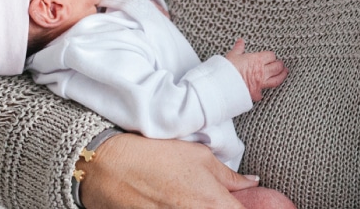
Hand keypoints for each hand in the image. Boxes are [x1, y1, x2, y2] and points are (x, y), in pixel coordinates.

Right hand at [80, 134, 256, 208]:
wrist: (108, 167)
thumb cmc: (155, 156)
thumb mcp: (199, 157)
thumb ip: (229, 176)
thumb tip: (251, 182)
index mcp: (214, 204)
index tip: (244, 204)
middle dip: (225, 208)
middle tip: (214, 199)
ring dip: (200, 208)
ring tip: (185, 198)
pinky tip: (173, 204)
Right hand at [224, 39, 287, 101]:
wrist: (223, 84)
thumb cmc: (227, 69)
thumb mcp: (232, 55)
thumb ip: (239, 48)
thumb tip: (240, 41)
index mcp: (257, 60)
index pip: (271, 56)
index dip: (272, 56)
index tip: (271, 57)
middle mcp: (261, 71)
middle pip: (277, 67)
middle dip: (279, 65)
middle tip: (281, 64)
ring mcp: (260, 83)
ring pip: (276, 79)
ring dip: (281, 76)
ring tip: (284, 73)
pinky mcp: (256, 93)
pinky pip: (263, 93)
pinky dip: (263, 92)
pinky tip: (264, 92)